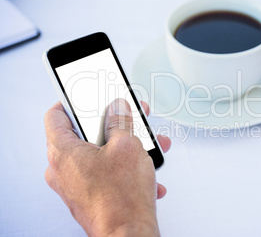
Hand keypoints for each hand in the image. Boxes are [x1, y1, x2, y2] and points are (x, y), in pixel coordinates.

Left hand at [44, 99, 170, 235]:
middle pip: (83, 134)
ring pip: (99, 154)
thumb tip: (118, 108)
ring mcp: (76, 185)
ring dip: (124, 147)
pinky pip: (105, 173)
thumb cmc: (121, 199)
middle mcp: (63, 169)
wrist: (129, 234)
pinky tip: (144, 170)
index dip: (72, 101)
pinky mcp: (89, 196)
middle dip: (112, 124)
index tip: (88, 96)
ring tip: (145, 146)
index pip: (56, 115)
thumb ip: (121, 120)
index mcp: (63, 152)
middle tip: (128, 118)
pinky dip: (123, 168)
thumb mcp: (127, 146)